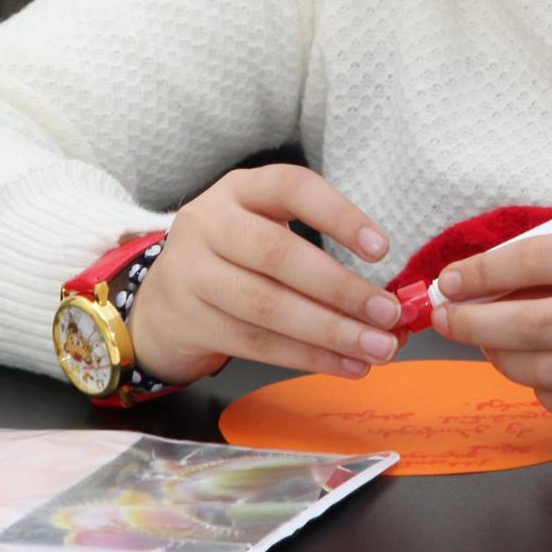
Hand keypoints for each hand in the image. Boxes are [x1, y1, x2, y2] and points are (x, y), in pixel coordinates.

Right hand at [125, 165, 403, 385]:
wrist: (162, 304)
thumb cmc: (233, 261)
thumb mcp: (263, 231)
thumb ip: (317, 250)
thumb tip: (389, 296)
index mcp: (240, 189)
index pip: (291, 187)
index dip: (338, 215)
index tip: (381, 249)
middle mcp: (209, 223)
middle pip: (277, 254)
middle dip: (340, 288)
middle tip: (388, 314)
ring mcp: (192, 273)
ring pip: (267, 306)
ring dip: (330, 331)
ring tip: (377, 348)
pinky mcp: (190, 320)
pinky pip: (255, 343)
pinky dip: (307, 357)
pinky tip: (345, 365)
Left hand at [431, 227, 551, 428]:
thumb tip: (488, 279)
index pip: (541, 258)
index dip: (485, 271)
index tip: (452, 280)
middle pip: (535, 322)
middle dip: (476, 322)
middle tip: (447, 319)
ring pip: (548, 369)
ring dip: (503, 359)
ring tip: (489, 346)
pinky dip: (542, 389)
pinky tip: (535, 373)